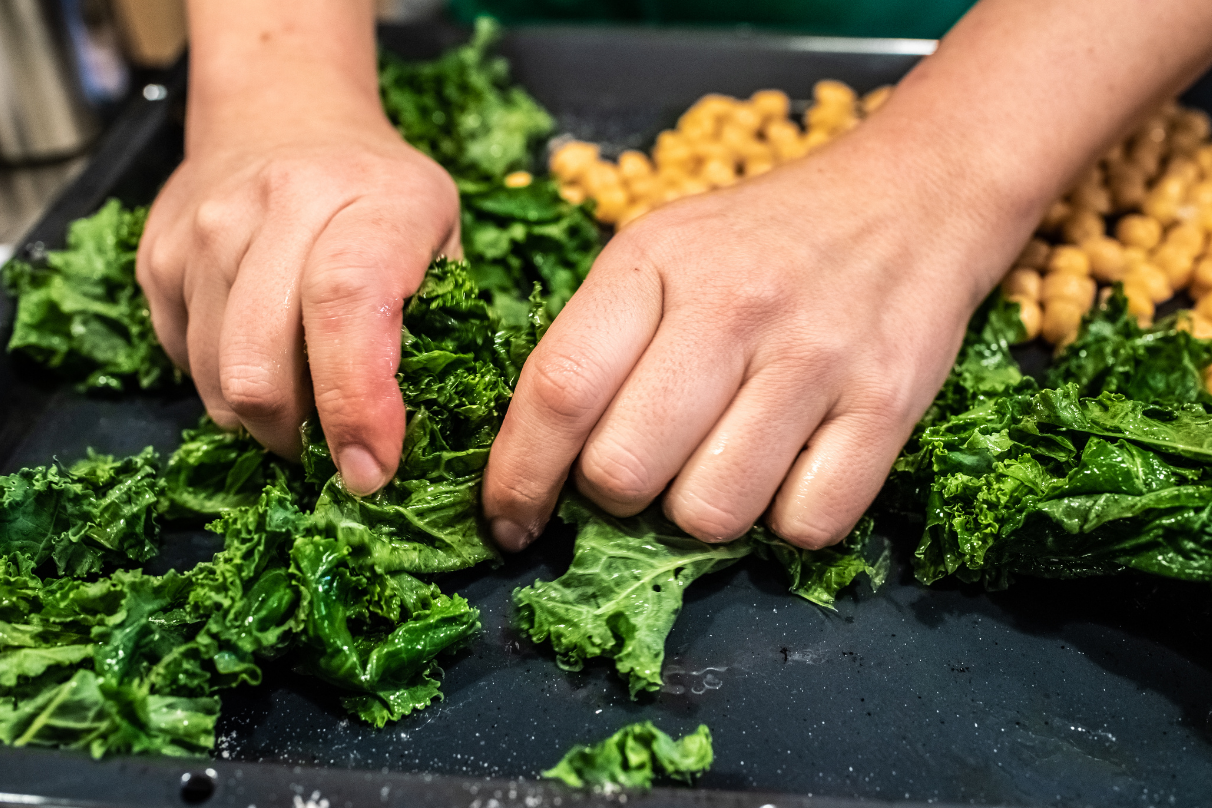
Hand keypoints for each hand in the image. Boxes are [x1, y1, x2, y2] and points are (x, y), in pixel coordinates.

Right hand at [137, 72, 459, 494]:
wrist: (283, 113)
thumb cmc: (379, 192)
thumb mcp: (441, 233)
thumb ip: (440, 320)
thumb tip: (429, 434)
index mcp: (372, 198)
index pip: (347, 304)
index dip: (356, 400)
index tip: (372, 468)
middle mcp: (281, 204)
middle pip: (261, 364)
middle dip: (299, 438)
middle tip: (334, 456)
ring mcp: (206, 228)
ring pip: (215, 377)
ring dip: (262, 422)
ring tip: (302, 408)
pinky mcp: (158, 255)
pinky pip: (182, 360)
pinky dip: (224, 387)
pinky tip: (263, 358)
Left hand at [483, 125, 1038, 549]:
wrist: (912, 197)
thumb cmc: (763, 242)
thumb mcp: (663, 251)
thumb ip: (599, 339)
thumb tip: (538, 460)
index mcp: (656, 261)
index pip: (559, 389)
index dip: (519, 475)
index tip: (509, 521)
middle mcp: (732, 306)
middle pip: (625, 470)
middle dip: (616, 498)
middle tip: (643, 472)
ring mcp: (816, 356)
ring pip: (711, 512)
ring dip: (702, 512)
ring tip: (721, 464)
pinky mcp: (890, 402)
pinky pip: (807, 524)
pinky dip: (788, 519)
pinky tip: (789, 470)